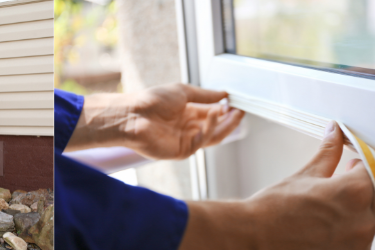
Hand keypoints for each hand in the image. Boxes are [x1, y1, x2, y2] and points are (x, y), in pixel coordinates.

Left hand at [125, 84, 244, 158]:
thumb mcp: (183, 92)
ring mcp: (186, 140)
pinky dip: (210, 128)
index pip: (212, 114)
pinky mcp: (182, 151)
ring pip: (212, 136)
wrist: (133, 115)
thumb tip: (224, 94)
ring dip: (225, 126)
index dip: (225, 109)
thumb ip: (205, 95)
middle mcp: (188, 128)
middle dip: (230, 120)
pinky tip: (215, 114)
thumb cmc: (151, 101)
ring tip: (235, 113)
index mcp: (187, 114)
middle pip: (215, 127)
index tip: (237, 102)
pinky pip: (202, 141)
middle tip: (241, 111)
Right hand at [179, 123, 374, 249]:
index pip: (373, 173)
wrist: (254, 236)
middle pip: (372, 198)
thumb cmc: (275, 209)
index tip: (351, 167)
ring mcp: (357, 245)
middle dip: (356, 191)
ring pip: (364, 221)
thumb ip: (329, 153)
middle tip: (334, 188)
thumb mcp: (306, 175)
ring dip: (352, 213)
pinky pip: (356, 241)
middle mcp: (362, 221)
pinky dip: (345, 234)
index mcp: (355, 193)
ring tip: (325, 210)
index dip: (360, 168)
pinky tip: (324, 228)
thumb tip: (335, 132)